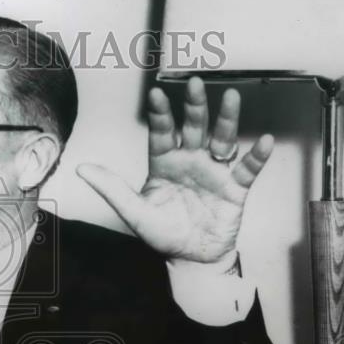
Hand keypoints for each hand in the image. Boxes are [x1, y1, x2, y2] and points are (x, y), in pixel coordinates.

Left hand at [77, 76, 272, 264]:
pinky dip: (256, 156)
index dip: (160, 115)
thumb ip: (111, 189)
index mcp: (165, 164)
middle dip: (194, 107)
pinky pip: (247, 169)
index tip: (156, 95)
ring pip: (222, 140)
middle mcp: (191, 162)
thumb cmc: (164, 235)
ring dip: (227, 120)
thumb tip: (82, 170)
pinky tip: (262, 142)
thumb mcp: (133, 213)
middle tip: (194, 84)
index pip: (162, 133)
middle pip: (194, 128)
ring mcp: (214, 172)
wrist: (191, 259)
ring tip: (231, 98)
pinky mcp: (234, 188)